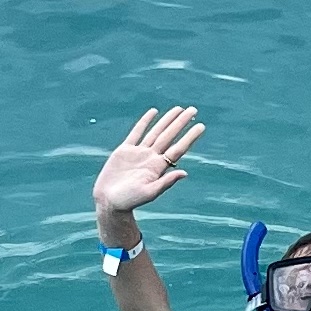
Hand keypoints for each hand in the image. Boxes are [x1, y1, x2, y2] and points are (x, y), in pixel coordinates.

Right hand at [92, 106, 202, 233]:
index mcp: (158, 167)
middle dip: (181, 123)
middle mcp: (151, 158)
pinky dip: (145, 122)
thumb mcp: (149, 193)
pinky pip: (136, 132)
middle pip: (169, 136)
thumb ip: (166, 182)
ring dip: (167, 120)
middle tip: (193, 109)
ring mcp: (139, 153)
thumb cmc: (129, 201)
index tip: (201, 126)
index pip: (178, 149)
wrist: (109, 202)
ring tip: (179, 109)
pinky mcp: (124, 151)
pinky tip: (153, 112)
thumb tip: (184, 173)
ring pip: (156, 132)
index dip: (189, 137)